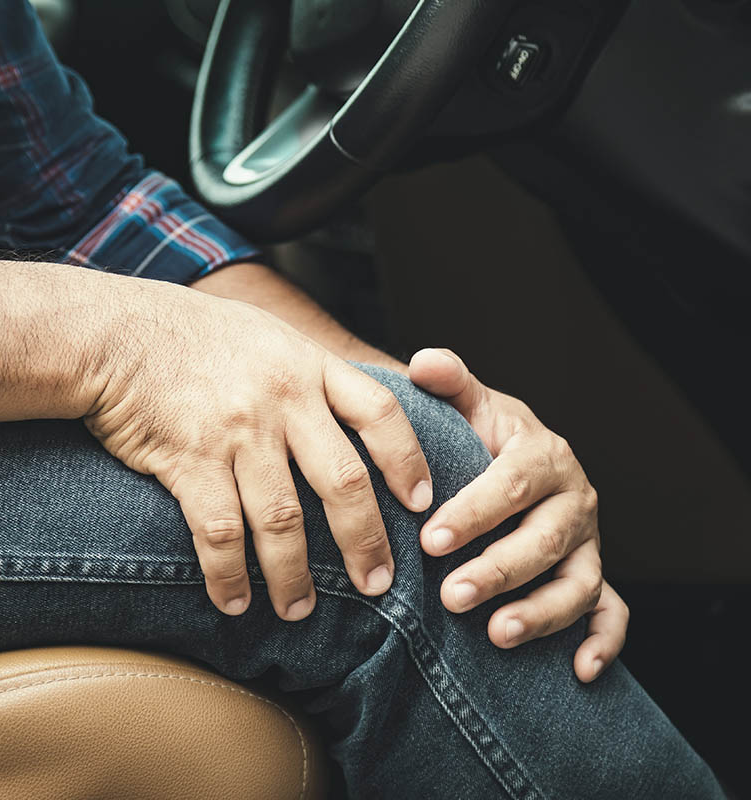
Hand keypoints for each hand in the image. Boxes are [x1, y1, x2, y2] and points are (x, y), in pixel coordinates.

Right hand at [84, 280, 432, 620]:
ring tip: (300, 609)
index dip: (408, 462)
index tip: (421, 504)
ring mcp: (237, 429)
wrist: (115, 332)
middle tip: (377, 584)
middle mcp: (282, 397)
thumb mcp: (265, 334)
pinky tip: (234, 601)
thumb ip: (307, 370)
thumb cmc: (191, 333)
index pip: (380, 413)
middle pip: (343, 481)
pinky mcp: (190, 459)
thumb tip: (348, 412)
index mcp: (307, 364)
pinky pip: (220, 533)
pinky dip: (229, 576)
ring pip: (282, 520)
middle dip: (364, 542)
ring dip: (295, 576)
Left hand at [409, 348, 627, 682]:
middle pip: (544, 540)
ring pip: (577, 583)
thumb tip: (423, 363)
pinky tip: (578, 670)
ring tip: (496, 634)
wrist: (511, 458)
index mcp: (543, 453)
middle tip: (451, 596)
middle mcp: (573, 499)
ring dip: (541, 613)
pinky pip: (610, 612)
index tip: (430, 540)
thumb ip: (450, 382)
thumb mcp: (470, 405)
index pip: (512, 484)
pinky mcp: (593, 575)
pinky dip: (602, 642)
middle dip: (498, 570)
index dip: (474, 513)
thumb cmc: (482, 435)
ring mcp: (586, 541)